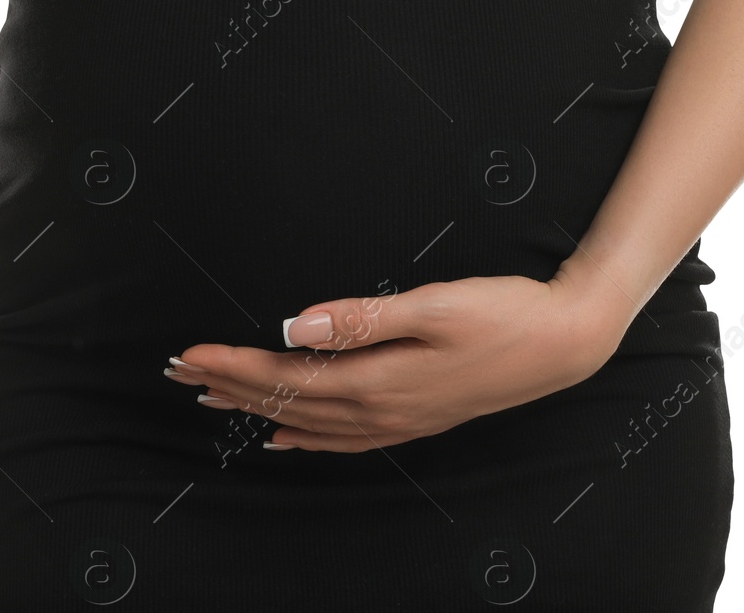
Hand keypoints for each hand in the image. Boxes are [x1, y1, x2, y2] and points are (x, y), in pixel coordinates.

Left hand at [165, 262, 634, 451]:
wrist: (564, 343)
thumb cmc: (504, 314)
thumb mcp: (433, 304)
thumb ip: (360, 317)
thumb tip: (293, 324)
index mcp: (378, 380)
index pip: (286, 376)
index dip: (233, 365)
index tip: (189, 353)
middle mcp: (381, 410)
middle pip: (287, 402)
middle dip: (230, 386)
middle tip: (179, 373)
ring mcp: (399, 420)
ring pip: (309, 423)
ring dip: (258, 409)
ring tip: (215, 399)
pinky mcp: (415, 418)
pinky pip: (343, 438)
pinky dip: (305, 436)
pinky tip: (286, 434)